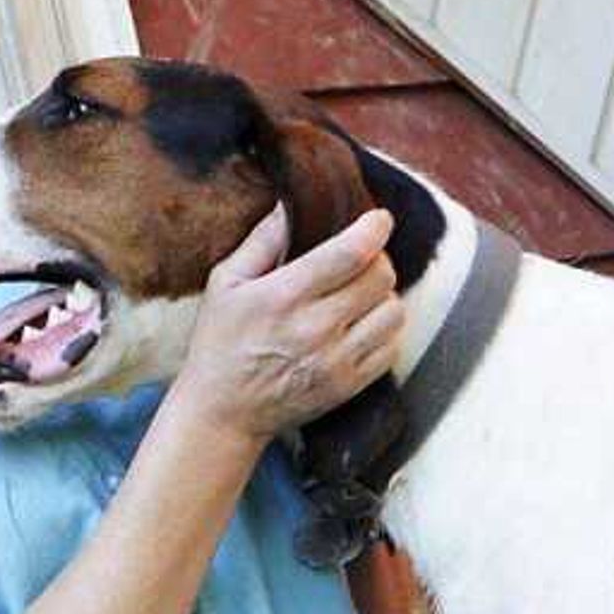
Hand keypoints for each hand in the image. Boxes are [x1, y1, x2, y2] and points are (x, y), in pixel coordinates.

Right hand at [167, 205, 400, 446]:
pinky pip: (392, 347)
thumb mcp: (226, 282)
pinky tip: (362, 324)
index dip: (374, 228)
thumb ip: (262, 240)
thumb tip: (292, 202)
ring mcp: (336, 361)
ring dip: (384, 295)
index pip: (350, 253)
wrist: (222, 411)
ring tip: (361, 294)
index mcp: (284, 296)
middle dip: (378, 259)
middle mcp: (315, 328)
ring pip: (394, 312)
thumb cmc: (220, 341)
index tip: (379, 218)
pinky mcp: (349, 385)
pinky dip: (384, 330)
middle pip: (381, 278)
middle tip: (362, 259)